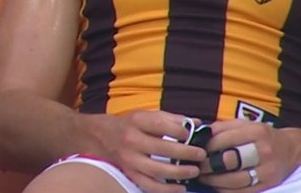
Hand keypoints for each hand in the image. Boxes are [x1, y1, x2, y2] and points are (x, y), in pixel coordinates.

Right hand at [88, 110, 207, 192]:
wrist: (99, 136)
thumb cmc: (127, 124)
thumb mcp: (144, 115)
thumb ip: (170, 119)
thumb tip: (197, 123)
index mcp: (137, 121)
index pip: (163, 125)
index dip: (182, 131)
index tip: (193, 134)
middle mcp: (132, 140)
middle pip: (162, 148)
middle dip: (185, 153)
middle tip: (201, 155)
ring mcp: (130, 160)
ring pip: (157, 170)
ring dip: (179, 172)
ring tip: (194, 171)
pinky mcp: (129, 174)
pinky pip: (149, 186)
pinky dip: (166, 190)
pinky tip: (181, 188)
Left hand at [197, 120, 299, 191]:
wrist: (293, 148)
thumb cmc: (263, 134)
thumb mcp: (246, 124)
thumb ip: (224, 127)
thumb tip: (202, 133)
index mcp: (256, 132)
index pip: (226, 139)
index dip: (208, 146)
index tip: (197, 150)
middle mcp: (263, 151)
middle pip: (230, 160)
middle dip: (209, 165)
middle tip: (198, 166)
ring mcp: (267, 170)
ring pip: (236, 180)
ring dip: (215, 181)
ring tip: (204, 178)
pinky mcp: (269, 185)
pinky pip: (244, 192)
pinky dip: (227, 191)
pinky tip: (218, 187)